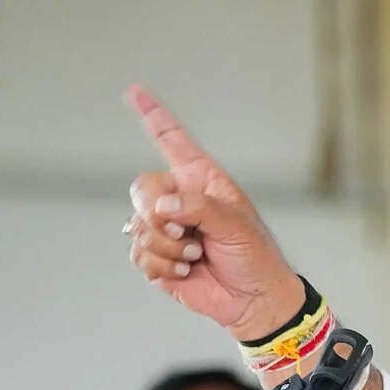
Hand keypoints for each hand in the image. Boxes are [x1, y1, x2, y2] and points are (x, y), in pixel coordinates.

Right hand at [124, 85, 302, 339]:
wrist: (253, 299)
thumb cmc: (255, 256)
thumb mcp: (236, 225)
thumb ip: (198, 208)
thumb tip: (161, 208)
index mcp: (203, 182)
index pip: (174, 141)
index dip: (154, 116)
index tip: (135, 91)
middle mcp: (181, 200)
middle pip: (142, 188)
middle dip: (158, 214)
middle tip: (185, 232)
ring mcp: (166, 229)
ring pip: (138, 226)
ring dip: (169, 248)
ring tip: (197, 256)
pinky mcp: (157, 257)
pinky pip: (139, 254)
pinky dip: (163, 266)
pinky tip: (188, 271)